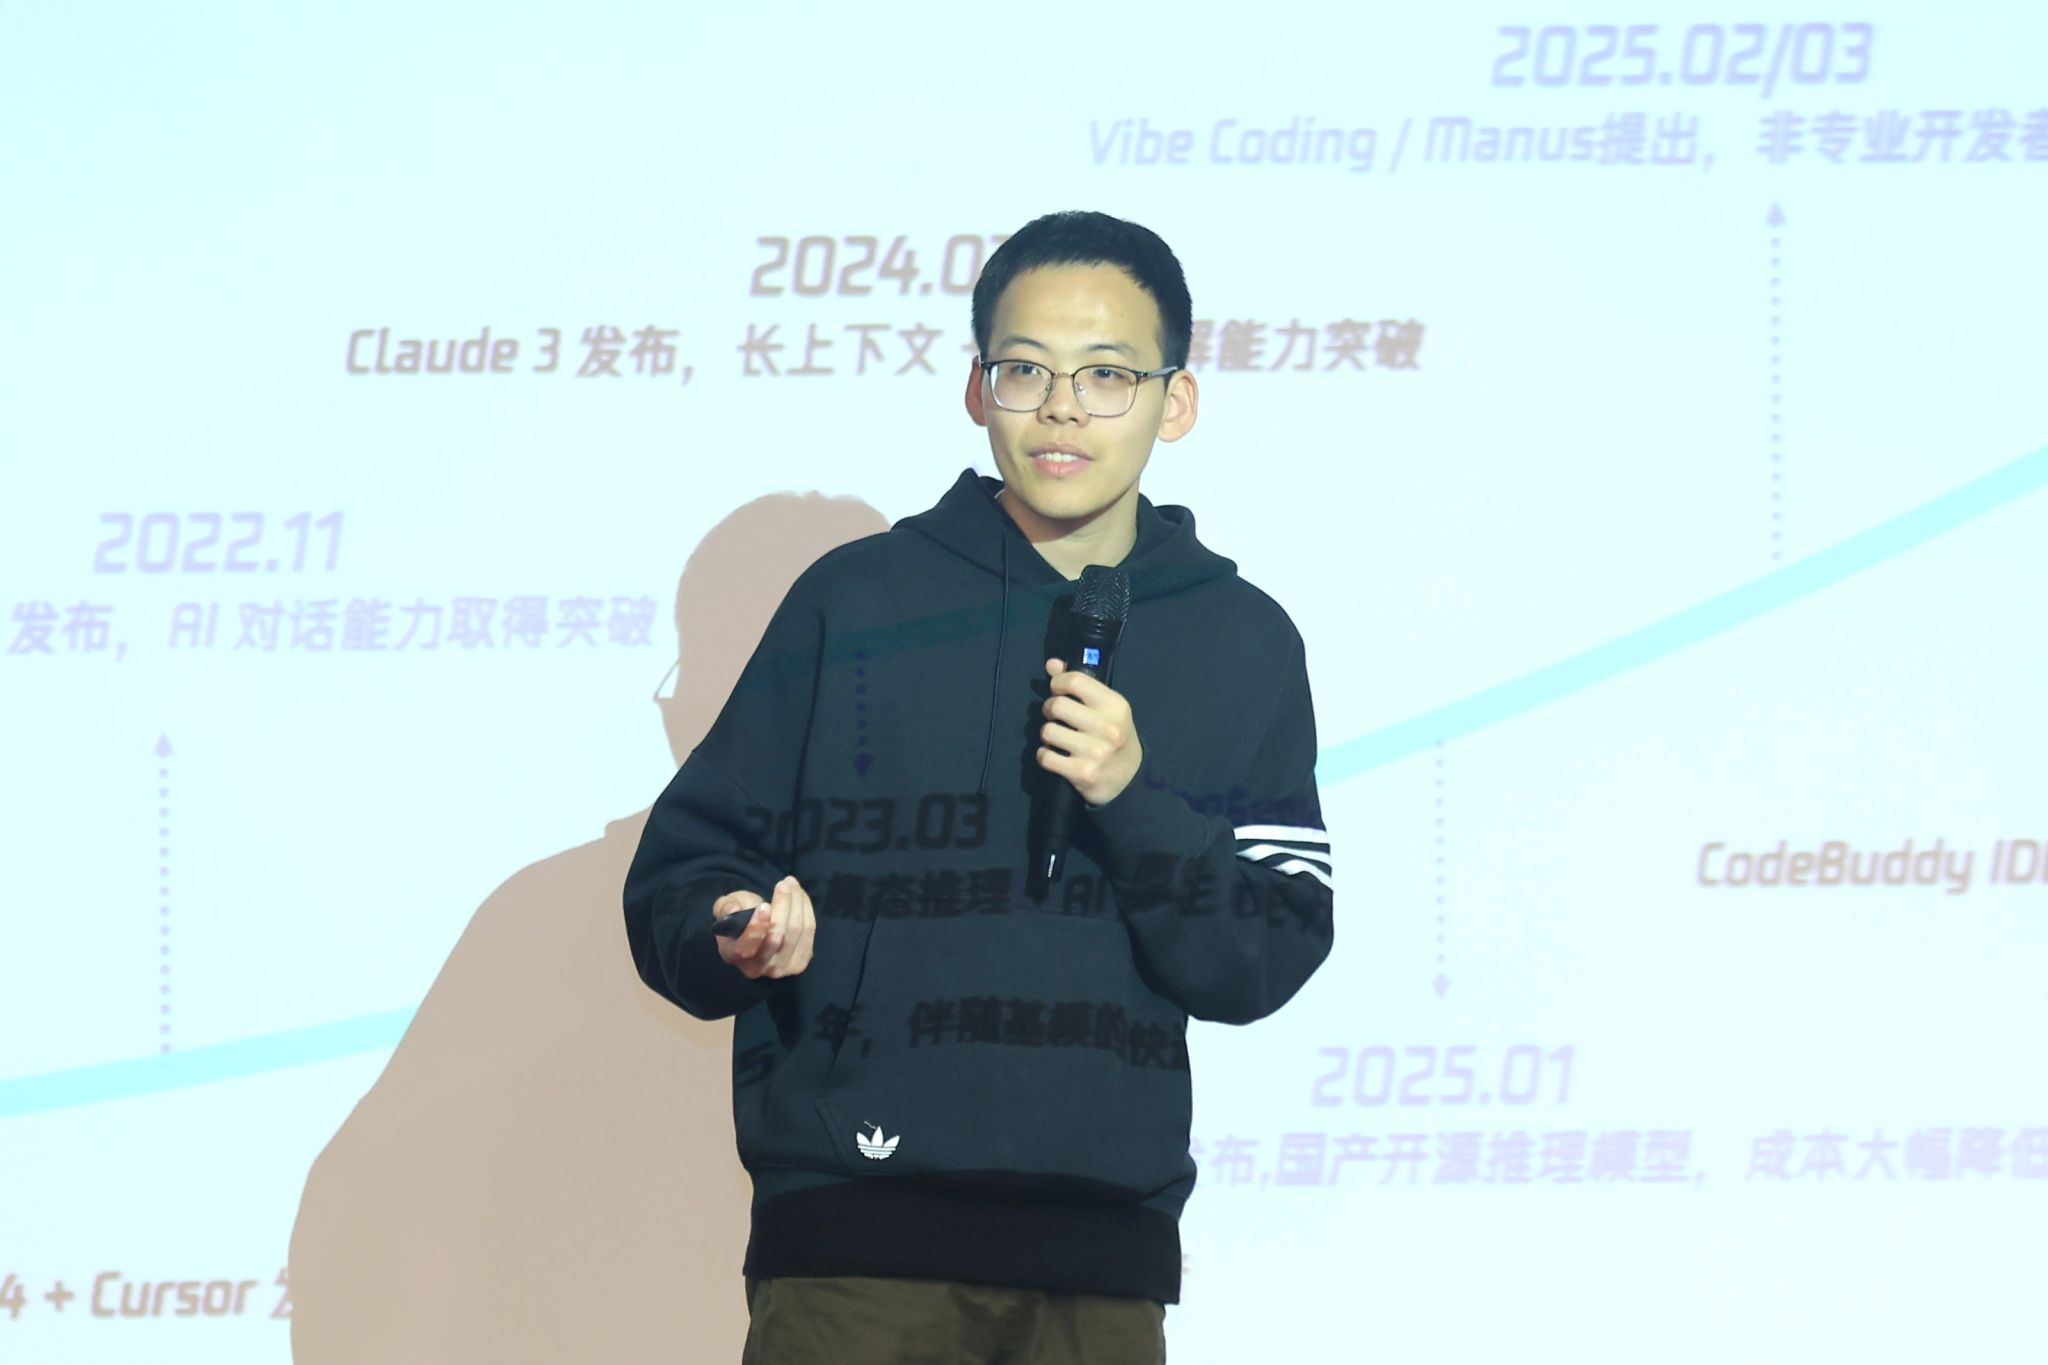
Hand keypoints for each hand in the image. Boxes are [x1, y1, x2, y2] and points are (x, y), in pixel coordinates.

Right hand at [712, 876, 815, 979]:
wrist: (756, 933)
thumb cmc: (738, 918)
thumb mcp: (726, 908)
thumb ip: (726, 907)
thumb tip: (734, 909)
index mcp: (734, 955)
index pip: (746, 948)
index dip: (756, 928)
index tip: (764, 905)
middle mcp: (758, 968)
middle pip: (776, 937)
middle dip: (783, 906)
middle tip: (783, 883)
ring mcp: (782, 968)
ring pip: (796, 932)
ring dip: (797, 903)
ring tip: (791, 883)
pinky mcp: (800, 961)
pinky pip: (808, 931)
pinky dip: (806, 909)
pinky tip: (799, 895)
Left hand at [1037, 656, 1142, 806]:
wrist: (1130, 778)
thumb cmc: (1115, 736)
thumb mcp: (1106, 708)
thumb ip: (1080, 684)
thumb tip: (1051, 664)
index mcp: (1114, 705)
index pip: (1074, 681)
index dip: (1057, 683)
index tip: (1057, 690)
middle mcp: (1107, 727)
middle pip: (1056, 706)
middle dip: (1050, 710)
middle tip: (1057, 717)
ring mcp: (1095, 752)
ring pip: (1047, 731)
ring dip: (1048, 735)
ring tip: (1059, 738)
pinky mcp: (1082, 773)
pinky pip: (1045, 757)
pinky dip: (1045, 756)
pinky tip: (1056, 756)